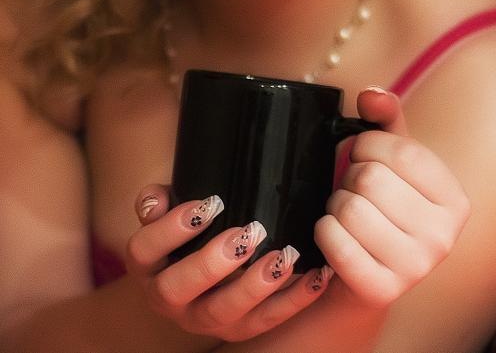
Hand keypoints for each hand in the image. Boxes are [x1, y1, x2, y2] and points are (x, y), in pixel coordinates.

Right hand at [125, 187, 333, 341]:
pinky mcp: (237, 330)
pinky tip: (316, 274)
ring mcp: (201, 319)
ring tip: (284, 256)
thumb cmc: (187, 229)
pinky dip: (294, 299)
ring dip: (256, 286)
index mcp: (147, 265)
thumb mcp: (169, 209)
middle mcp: (167, 298)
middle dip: (214, 262)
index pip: (144, 250)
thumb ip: (161, 201)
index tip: (208, 204)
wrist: (197, 273)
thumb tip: (155, 202)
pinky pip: (266, 321)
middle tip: (249, 233)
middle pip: (179, 288)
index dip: (171, 228)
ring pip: (223, 313)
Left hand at [315, 87, 470, 306]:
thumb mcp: (388, 158)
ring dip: (335, 203)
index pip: (401, 150)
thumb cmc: (379, 206)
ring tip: (346, 212)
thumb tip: (371, 95)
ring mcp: (415, 268)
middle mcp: (443, 237)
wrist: (363, 275)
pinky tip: (335, 234)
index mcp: (454, 199)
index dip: (367, 144)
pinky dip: (323, 230)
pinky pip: (334, 240)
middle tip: (353, 189)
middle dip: (349, 176)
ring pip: (349, 208)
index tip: (363, 155)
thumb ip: (383, 118)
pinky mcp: (380, 290)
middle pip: (371, 178)